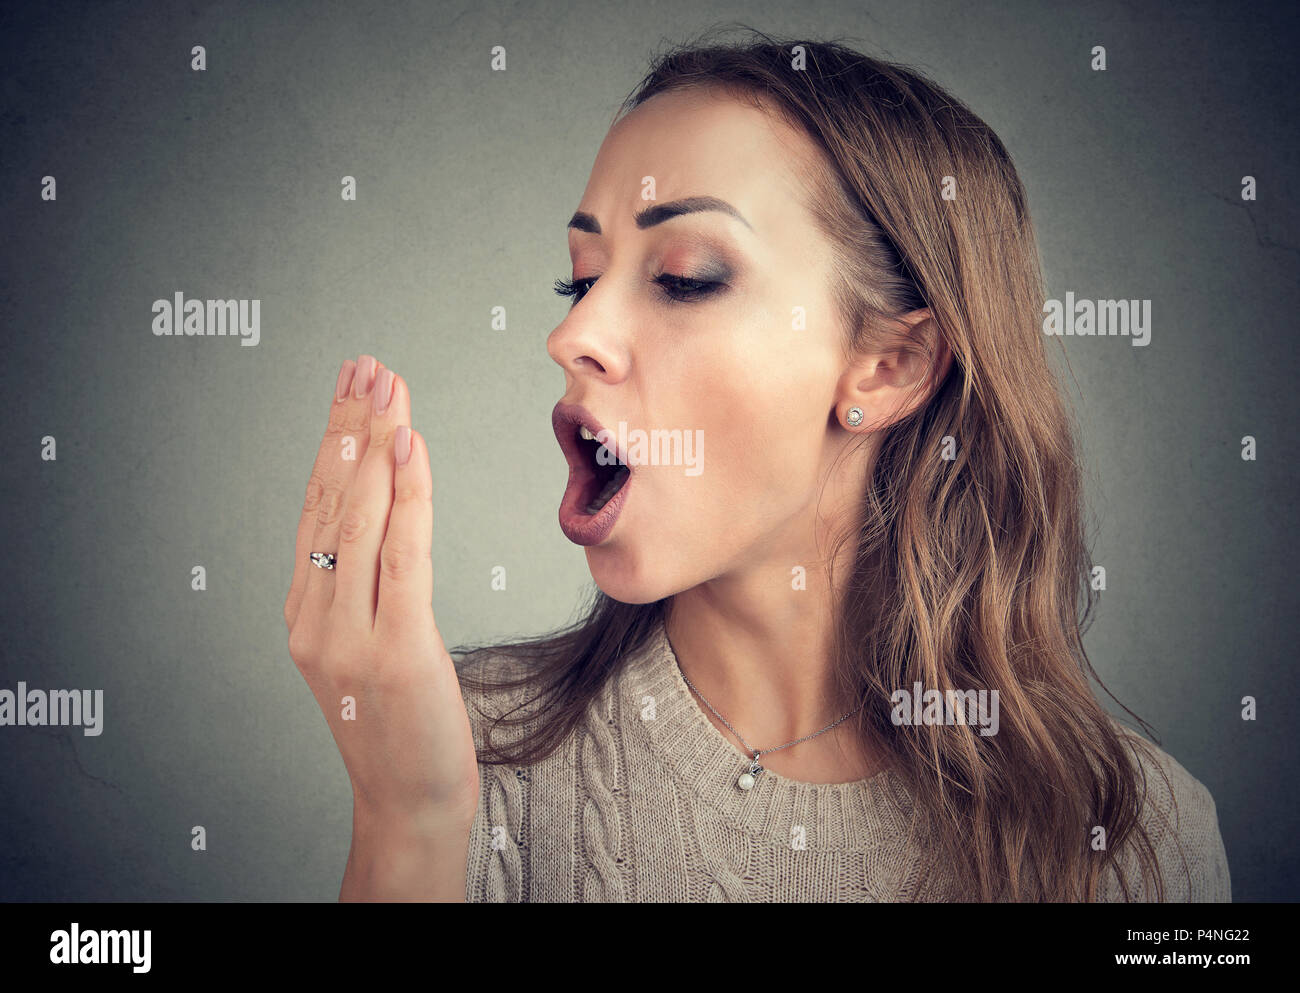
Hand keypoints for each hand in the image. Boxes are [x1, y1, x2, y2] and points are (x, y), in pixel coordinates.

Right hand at [284, 355, 479, 826]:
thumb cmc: (399, 723)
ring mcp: (347, 633)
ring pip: (361, 518)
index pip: (318, 507)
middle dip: (352, 426)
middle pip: (333, 500)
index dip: (334, 442)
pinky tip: (409, 447)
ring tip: (388, 387)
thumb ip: (368, 587)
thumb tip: (392, 519)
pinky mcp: (392, 647)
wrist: (408, 801)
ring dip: (377, 443)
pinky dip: (406, 495)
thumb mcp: (371, 645)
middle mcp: (314, 615)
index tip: (351, 388)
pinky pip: (401, 555)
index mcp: (306, 610)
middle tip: (368, 365)